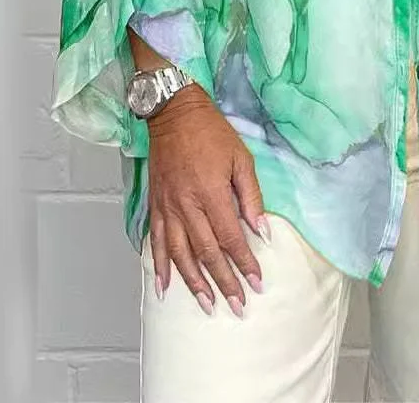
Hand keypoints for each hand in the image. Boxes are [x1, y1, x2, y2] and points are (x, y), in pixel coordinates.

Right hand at [146, 85, 269, 316]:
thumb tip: (262, 230)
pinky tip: (165, 286)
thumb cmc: (212, 133)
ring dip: (194, 283)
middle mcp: (187, 205)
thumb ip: (250, 197)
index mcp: (211, 193)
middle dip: (223, 282)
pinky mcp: (156, 205)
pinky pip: (157, 241)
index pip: (230, 238)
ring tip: (207, 304)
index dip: (244, 263)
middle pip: (206, 253)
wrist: (174, 113)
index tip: (256, 283)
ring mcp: (168, 207)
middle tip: (237, 306)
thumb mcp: (241, 158)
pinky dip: (159, 266)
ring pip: (180, 254)